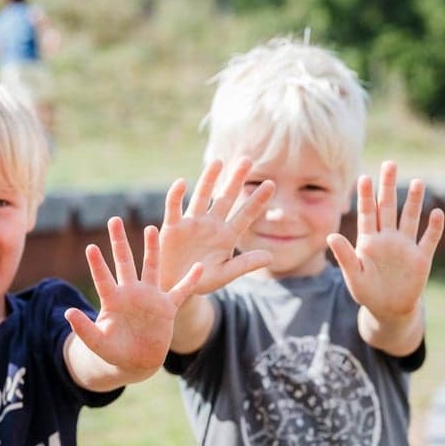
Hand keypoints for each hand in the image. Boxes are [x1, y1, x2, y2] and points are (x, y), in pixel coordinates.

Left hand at [65, 217, 203, 372]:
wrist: (136, 361)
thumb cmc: (114, 352)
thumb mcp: (98, 342)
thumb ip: (84, 329)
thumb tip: (68, 313)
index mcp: (113, 300)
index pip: (103, 278)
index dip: (98, 264)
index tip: (90, 247)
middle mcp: (131, 292)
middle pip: (125, 262)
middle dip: (119, 242)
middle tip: (114, 220)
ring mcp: (150, 297)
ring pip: (151, 267)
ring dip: (152, 249)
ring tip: (151, 228)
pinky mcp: (167, 308)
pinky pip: (181, 291)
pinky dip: (190, 281)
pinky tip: (199, 266)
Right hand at [157, 158, 273, 296]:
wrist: (175, 286)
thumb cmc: (202, 279)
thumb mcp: (225, 274)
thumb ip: (245, 264)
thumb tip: (270, 256)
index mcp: (227, 235)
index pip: (246, 214)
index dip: (258, 200)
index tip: (271, 183)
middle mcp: (212, 224)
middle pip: (225, 198)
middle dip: (236, 179)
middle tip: (247, 159)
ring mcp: (192, 223)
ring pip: (202, 196)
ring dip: (208, 179)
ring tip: (217, 162)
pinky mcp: (173, 227)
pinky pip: (174, 207)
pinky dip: (176, 195)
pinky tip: (181, 182)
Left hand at [327, 161, 444, 320]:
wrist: (389, 309)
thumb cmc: (368, 292)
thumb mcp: (354, 276)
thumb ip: (344, 256)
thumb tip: (330, 236)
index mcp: (369, 241)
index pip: (367, 213)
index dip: (365, 196)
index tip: (364, 177)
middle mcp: (388, 238)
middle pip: (388, 207)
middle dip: (388, 186)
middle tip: (390, 164)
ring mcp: (405, 246)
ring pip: (410, 218)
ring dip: (414, 201)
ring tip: (417, 182)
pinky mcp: (421, 258)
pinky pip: (428, 240)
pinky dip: (434, 228)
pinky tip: (437, 213)